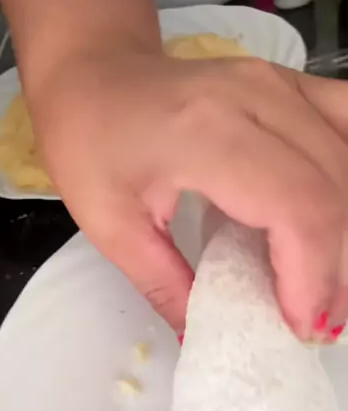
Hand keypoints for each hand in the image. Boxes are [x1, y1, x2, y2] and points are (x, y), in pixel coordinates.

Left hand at [30, 51, 347, 340]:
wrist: (93, 72)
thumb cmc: (87, 142)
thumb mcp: (108, 223)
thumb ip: (162, 283)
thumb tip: (203, 338)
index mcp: (207, 134)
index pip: (296, 207)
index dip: (313, 274)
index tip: (302, 326)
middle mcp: (257, 99)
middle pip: (334, 190)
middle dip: (338, 268)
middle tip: (318, 322)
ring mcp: (280, 84)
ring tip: (331, 283)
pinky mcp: (289, 83)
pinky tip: (342, 219)